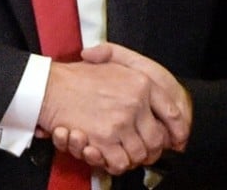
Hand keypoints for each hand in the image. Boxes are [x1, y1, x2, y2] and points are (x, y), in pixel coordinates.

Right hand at [38, 60, 168, 174]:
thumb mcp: (113, 63)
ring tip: (120, 152)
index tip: (176, 138)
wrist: (49, 87)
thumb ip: (136, 74)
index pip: (172, 111)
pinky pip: (120, 162)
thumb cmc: (78, 76)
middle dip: (150, 150)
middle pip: (157, 139)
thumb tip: (155, 96)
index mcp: (141, 82)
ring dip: (131, 158)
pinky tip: (107, 156)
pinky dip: (115, 164)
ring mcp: (120, 121)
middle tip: (140, 150)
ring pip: (139, 154)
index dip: (177, 129)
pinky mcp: (105, 139)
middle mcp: (136, 102)